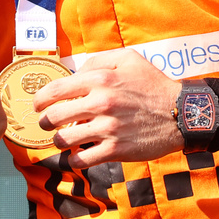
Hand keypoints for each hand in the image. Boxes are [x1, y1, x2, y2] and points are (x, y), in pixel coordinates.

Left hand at [31, 49, 182, 166]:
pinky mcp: (115, 151)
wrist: (182, 114)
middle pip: (54, 116)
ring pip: (65, 139)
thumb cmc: (153, 84)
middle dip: (45, 122)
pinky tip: (76, 155)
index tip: (37, 105)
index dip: (40, 99)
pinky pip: (81, 159)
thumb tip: (75, 73)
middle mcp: (100, 103)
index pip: (55, 89)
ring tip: (62, 140)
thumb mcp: (128, 59)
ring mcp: (107, 129)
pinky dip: (73, 159)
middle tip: (47, 125)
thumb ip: (98, 61)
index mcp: (100, 79)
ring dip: (59, 141)